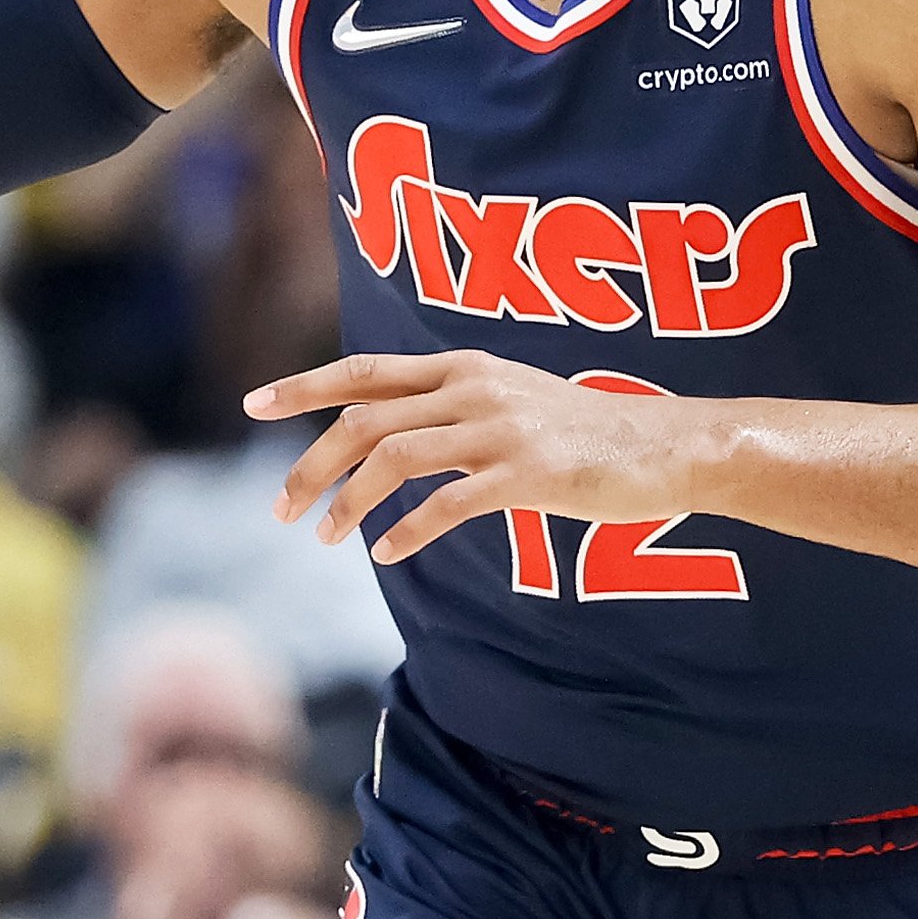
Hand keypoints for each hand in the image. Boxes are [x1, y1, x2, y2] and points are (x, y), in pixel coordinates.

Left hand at [247, 350, 711, 563]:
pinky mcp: (528, 474)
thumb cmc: (583, 431)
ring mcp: (501, 429)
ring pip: (396, 457)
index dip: (304, 385)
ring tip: (324, 536)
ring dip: (349, 500)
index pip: (366, 370)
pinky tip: (387, 552)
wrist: (664, 445)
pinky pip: (450, 504)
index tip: (252, 404)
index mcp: (464, 366)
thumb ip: (451, 406)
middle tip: (280, 509)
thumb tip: (388, 432)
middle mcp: (474, 388)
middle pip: (366, 418)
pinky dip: (408, 530)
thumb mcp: (510, 398)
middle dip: (310, 462)